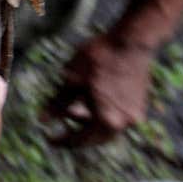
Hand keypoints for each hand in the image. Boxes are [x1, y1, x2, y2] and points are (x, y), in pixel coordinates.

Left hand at [43, 28, 160, 146]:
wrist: (133, 40)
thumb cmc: (100, 58)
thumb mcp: (72, 80)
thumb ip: (58, 104)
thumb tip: (42, 120)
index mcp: (106, 120)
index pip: (80, 140)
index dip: (62, 141)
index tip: (49, 139)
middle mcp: (124, 123)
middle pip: (96, 138)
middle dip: (78, 134)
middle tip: (62, 130)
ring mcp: (135, 114)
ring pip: (107, 127)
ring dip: (90, 122)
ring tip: (73, 110)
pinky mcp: (139, 103)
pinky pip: (117, 116)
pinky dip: (102, 113)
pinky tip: (90, 101)